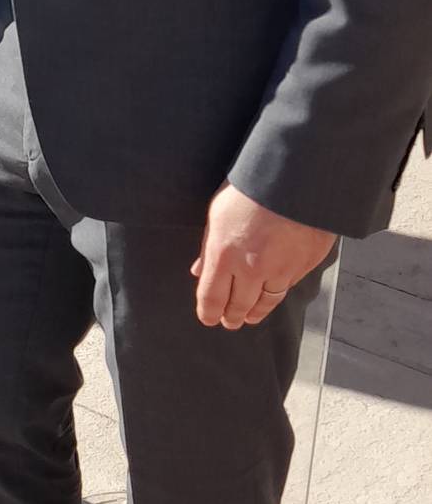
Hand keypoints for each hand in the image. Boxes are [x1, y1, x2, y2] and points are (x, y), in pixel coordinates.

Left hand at [192, 185, 336, 329]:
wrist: (295, 181)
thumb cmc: (249, 190)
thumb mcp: (217, 214)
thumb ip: (208, 247)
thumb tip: (199, 270)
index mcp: (223, 254)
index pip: (211, 297)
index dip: (208, 312)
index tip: (207, 319)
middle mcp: (251, 269)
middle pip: (239, 305)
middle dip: (232, 317)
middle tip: (229, 323)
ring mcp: (280, 270)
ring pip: (265, 302)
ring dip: (255, 313)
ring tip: (249, 318)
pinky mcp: (303, 266)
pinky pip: (287, 287)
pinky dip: (276, 295)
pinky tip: (271, 296)